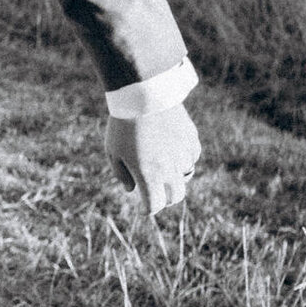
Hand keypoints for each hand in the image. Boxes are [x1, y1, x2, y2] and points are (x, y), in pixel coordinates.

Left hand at [107, 102, 199, 216]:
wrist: (143, 96)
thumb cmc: (123, 126)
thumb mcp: (113, 152)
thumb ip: (122, 174)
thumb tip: (132, 189)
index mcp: (149, 176)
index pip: (155, 205)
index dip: (149, 210)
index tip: (145, 210)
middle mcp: (170, 169)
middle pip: (176, 196)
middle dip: (166, 199)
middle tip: (157, 194)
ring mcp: (184, 154)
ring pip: (185, 177)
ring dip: (174, 178)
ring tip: (162, 170)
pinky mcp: (192, 140)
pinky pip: (191, 157)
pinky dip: (184, 160)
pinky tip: (173, 154)